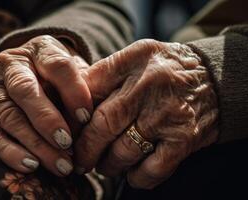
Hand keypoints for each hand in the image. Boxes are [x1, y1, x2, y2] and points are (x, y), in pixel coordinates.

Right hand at [0, 35, 92, 176]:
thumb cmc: (40, 80)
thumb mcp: (61, 74)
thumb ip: (80, 85)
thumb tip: (100, 114)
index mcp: (39, 49)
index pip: (58, 65)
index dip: (74, 92)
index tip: (87, 118)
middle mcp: (11, 64)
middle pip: (26, 90)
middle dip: (48, 119)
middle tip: (68, 144)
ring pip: (10, 116)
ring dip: (36, 143)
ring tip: (59, 165)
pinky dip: (11, 151)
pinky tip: (31, 165)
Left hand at [75, 39, 218, 187]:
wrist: (215, 77)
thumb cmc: (166, 69)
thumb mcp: (136, 56)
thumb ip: (106, 71)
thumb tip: (72, 97)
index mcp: (133, 62)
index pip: (90, 90)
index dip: (73, 116)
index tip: (68, 131)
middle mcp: (149, 87)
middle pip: (103, 124)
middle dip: (85, 149)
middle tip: (79, 159)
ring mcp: (167, 115)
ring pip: (124, 151)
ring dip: (109, 165)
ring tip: (105, 165)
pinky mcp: (184, 139)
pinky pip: (152, 169)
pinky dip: (137, 178)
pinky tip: (132, 173)